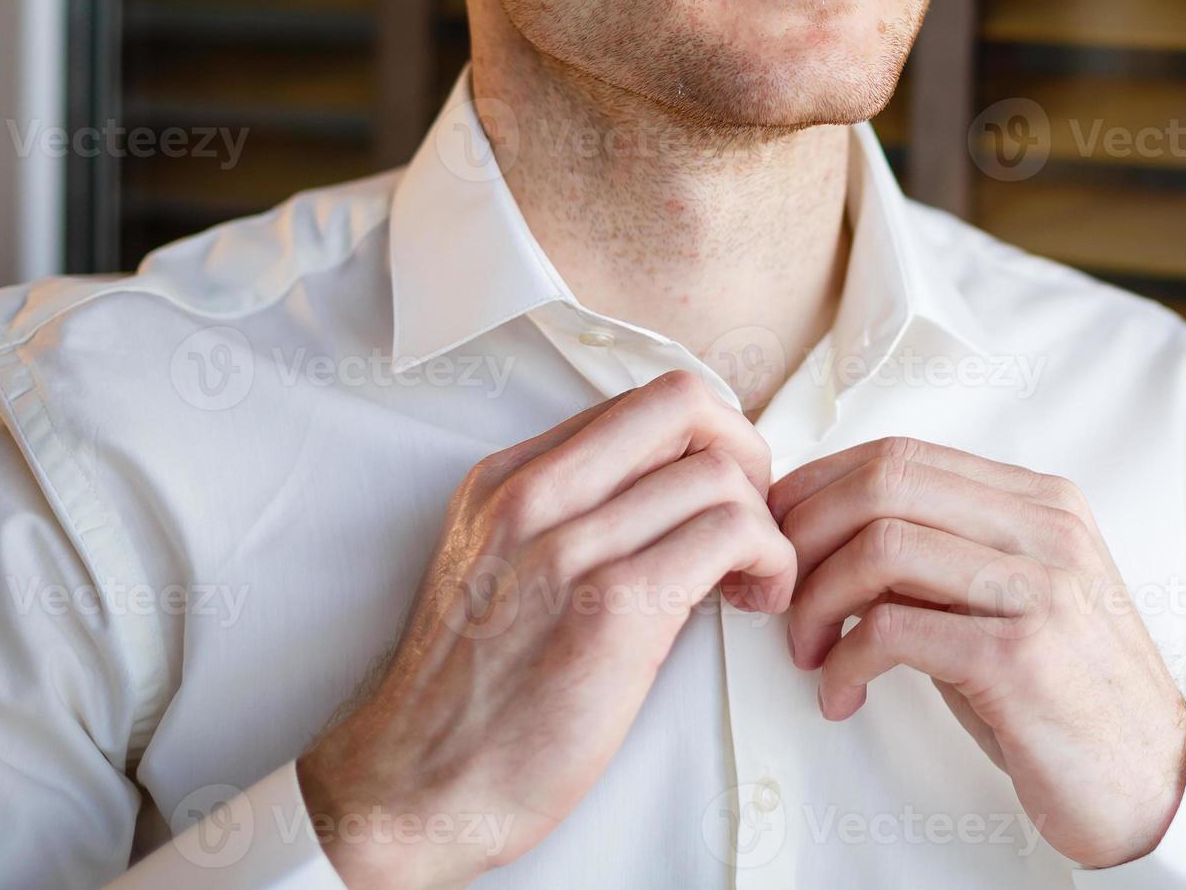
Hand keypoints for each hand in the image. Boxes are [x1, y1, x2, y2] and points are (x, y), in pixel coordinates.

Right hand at [299, 372, 795, 887]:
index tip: (716, 495)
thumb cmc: (465, 697)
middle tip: (752, 519)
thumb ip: (563, 521)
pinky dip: (769, 561)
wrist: (415, 783)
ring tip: (750, 584)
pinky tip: (751, 604)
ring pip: (718, 475)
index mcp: (504, 480)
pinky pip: (728, 534)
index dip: (703, 439)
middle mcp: (531, 496)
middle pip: (682, 404)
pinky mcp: (611, 608)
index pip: (639, 402)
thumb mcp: (492, 571)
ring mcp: (567, 547)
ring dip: (765, 527)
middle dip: (746, 453)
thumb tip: (663, 503)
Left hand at [771, 437, 1185, 869]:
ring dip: (815, 602)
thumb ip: (929, 554)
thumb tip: (818, 532)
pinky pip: (890, 629)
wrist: (1150, 786)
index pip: (898, 455)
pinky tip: (839, 693)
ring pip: (879, 547)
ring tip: (806, 651)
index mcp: (1038, 503)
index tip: (779, 538)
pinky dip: (842, 661)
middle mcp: (1045, 530)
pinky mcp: (1020, 657)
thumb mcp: (996, 600)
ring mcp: (1038, 589)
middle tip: (778, 593)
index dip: (817, 489)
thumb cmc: (1056, 693)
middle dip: (804, 535)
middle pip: (882, 484)